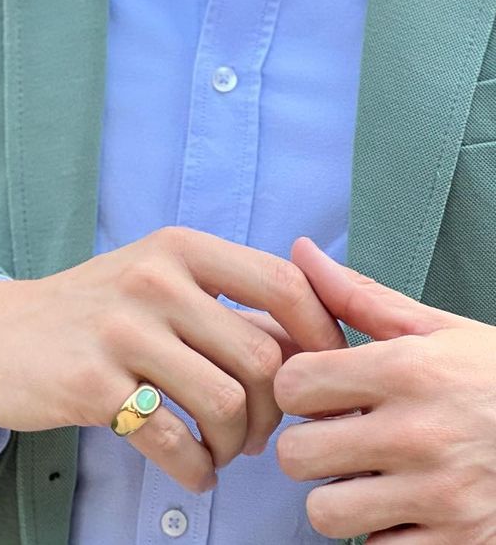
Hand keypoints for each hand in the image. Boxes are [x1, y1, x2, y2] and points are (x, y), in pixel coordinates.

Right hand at [0, 225, 345, 495]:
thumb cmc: (95, 314)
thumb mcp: (157, 280)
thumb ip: (226, 300)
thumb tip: (315, 342)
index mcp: (179, 248)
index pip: (284, 284)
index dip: (321, 337)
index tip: (318, 378)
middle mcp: (154, 279)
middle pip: (264, 358)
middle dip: (273, 412)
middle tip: (252, 432)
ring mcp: (120, 329)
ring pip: (228, 405)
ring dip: (236, 447)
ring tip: (217, 450)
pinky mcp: (92, 383)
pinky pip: (177, 443)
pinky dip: (198, 470)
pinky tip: (190, 468)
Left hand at [272, 236, 495, 542]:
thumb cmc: (495, 377)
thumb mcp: (436, 328)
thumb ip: (359, 296)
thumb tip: (300, 252)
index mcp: (407, 371)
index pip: (292, 385)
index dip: (297, 389)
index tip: (318, 391)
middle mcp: (419, 435)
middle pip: (298, 455)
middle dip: (310, 446)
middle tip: (338, 437)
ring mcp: (440, 498)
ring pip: (327, 513)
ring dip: (339, 498)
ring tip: (367, 476)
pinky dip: (383, 536)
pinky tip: (403, 507)